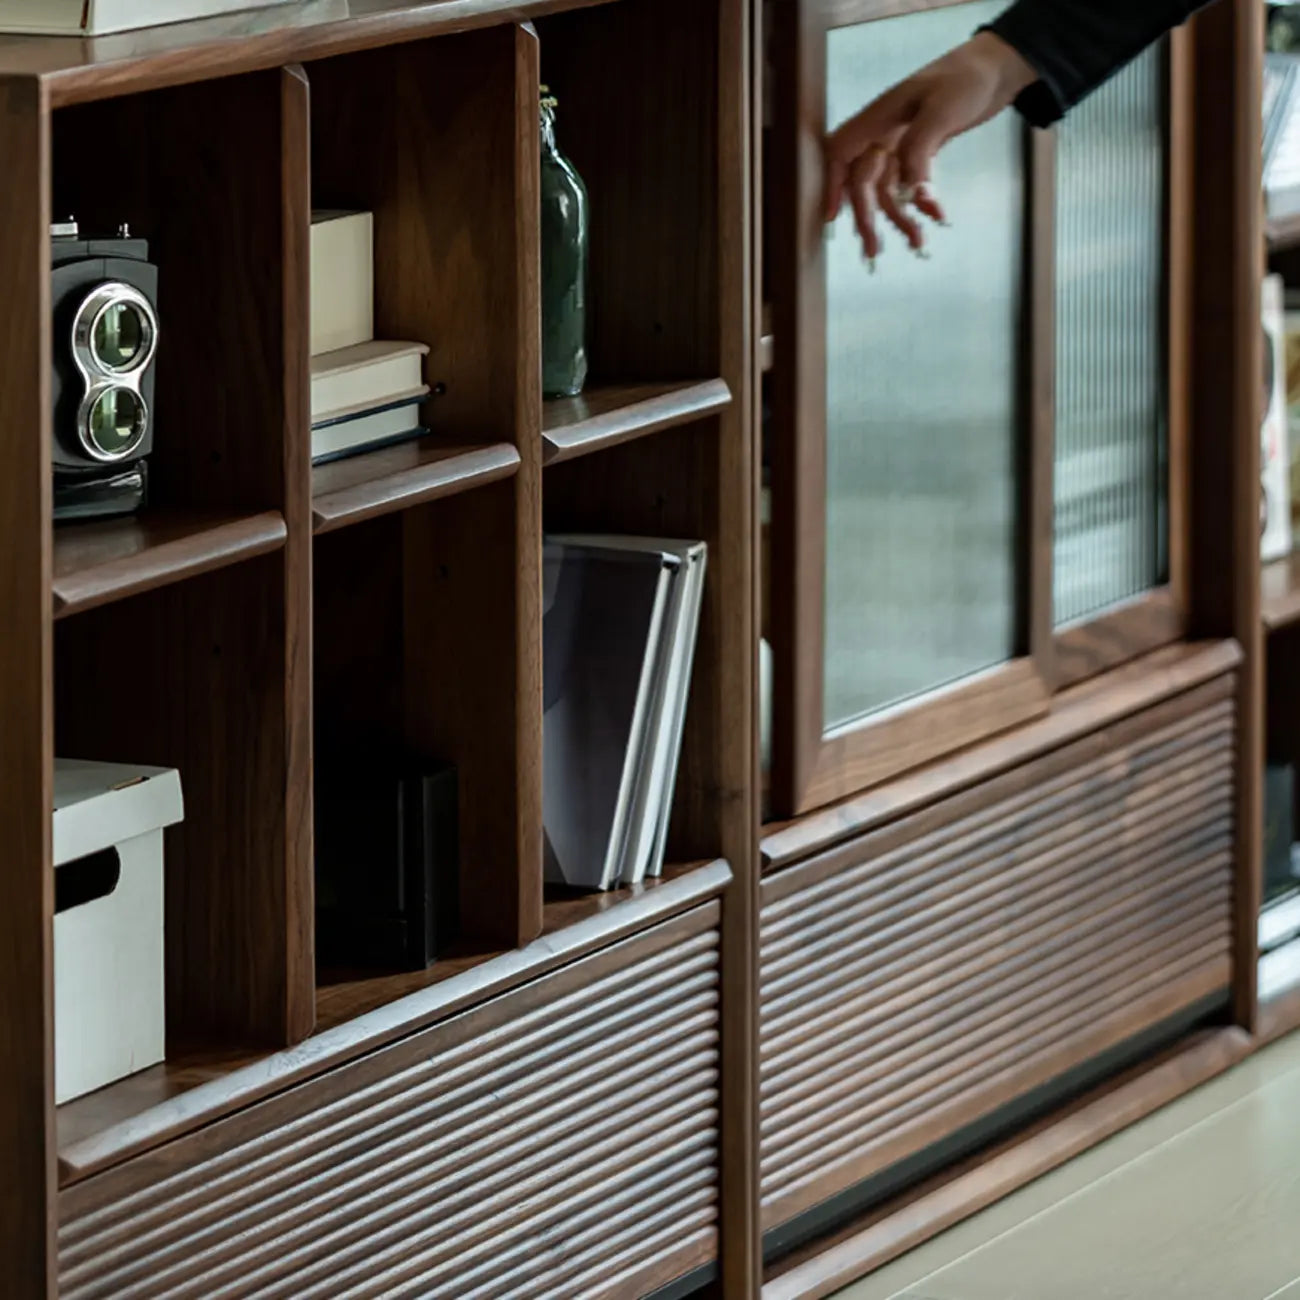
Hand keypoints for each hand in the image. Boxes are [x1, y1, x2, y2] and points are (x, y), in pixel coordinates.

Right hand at [823, 32, 1036, 259]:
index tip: (832, 217)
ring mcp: (901, 146)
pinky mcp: (919, 154)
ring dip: (900, 219)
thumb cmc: (966, 78)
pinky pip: (912, 187)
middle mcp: (883, 135)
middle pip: (863, 183)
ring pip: (888, 191)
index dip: (832, 185)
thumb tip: (906, 192)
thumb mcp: (941, 111)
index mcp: (879, 118)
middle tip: (873, 253)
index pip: (841, 153)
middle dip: (866, 218)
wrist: (997, 68)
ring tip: (918, 243)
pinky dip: (923, 204)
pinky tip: (938, 217)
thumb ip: (918, 150)